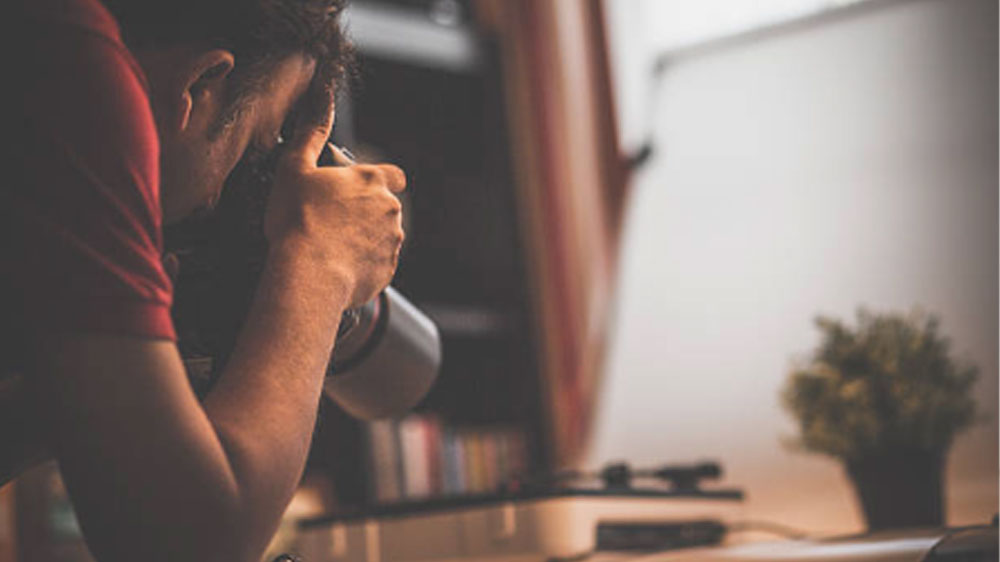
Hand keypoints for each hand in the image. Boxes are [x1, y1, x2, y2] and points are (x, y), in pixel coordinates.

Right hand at [263, 106, 405, 307]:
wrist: (308, 275)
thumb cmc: (298, 221)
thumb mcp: (295, 167)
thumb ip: (312, 130)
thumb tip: (321, 95)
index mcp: (373, 180)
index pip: (393, 174)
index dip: (377, 180)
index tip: (357, 190)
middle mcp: (390, 209)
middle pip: (384, 207)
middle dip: (364, 212)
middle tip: (330, 220)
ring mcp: (392, 242)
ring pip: (382, 236)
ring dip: (364, 238)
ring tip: (330, 245)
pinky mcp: (387, 271)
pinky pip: (377, 264)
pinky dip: (361, 264)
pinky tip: (336, 264)